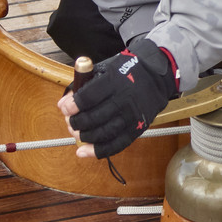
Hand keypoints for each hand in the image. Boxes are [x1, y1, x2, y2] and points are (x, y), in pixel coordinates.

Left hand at [58, 38, 178, 158]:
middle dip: (76, 123)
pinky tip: (83, 151)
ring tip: (77, 133)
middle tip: (70, 122)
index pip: (88, 98)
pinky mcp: (138, 127)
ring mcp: (133, 116)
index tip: (65, 108)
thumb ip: (84, 85)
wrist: (158, 76)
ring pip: (103, 133)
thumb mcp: (106, 69)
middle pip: (93, 118)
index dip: (72, 106)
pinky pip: (117, 144)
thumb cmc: (129, 71)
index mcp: (115, 82)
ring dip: (84, 137)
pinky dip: (98, 151)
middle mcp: (125, 100)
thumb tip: (64, 104)